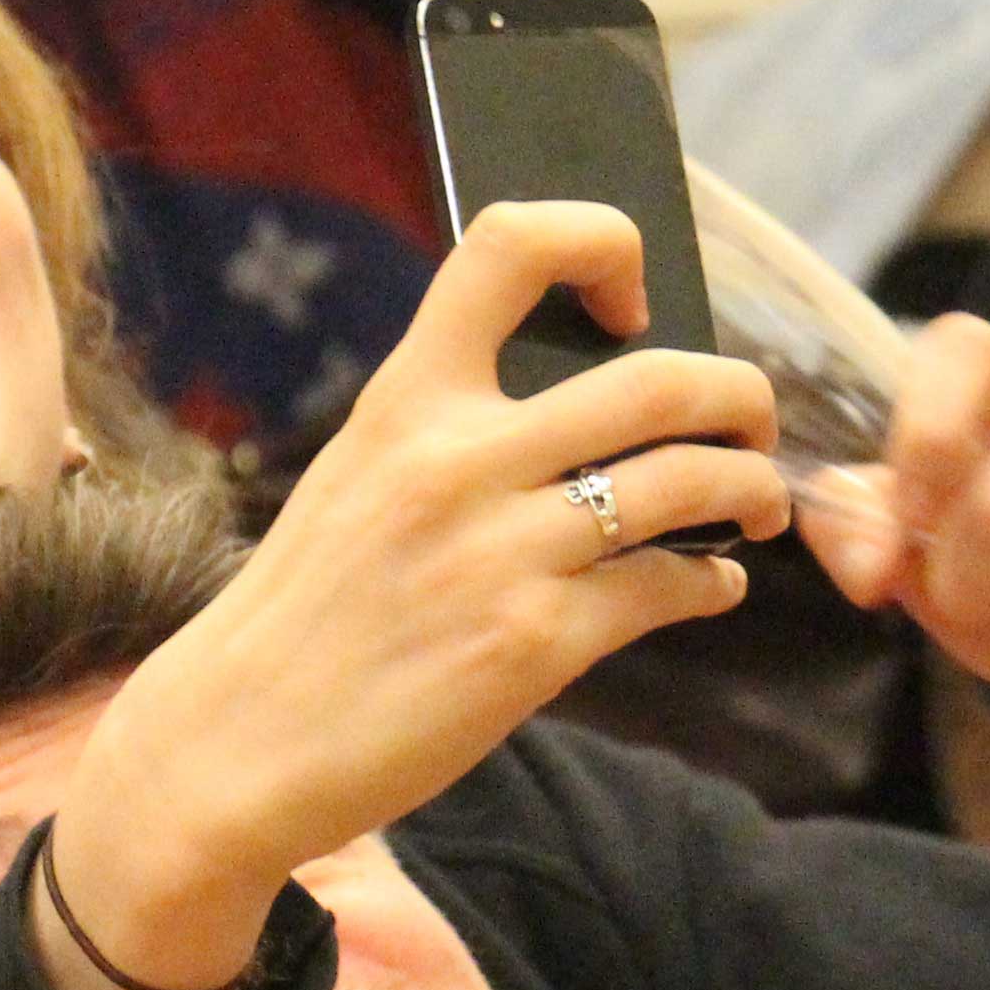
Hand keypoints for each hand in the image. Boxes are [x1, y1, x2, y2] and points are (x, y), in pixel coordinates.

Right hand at [54, 202, 789, 989]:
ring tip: (756, 508)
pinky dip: (711, 585)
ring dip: (752, 490)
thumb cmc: (302, 619)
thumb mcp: (353, 483)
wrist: (233, 745)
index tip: (631, 306)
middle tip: (752, 426)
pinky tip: (708, 589)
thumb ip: (447, 434)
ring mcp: (500, 553)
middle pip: (661, 379)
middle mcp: (456, 460)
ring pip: (691, 482)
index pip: (514, 247)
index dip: (605, 245)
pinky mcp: (533, 644)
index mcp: (404, 401)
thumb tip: (586, 415)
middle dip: (740, 397)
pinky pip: (669, 587)